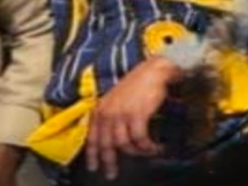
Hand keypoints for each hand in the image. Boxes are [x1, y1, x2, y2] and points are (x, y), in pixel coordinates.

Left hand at [85, 57, 181, 180]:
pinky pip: (140, 140)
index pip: (92, 136)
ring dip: (136, 152)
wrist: (152, 72)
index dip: (92, 154)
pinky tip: (155, 147)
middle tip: (111, 174)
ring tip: (147, 152)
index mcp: (100, 109)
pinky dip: (148, 147)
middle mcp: (107, 112)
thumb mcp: (116, 100)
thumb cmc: (137, 85)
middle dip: (109, 161)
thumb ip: (111, 116)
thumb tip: (113, 138)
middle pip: (105, 144)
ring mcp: (121, 114)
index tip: (93, 167)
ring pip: (124, 144)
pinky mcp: (136, 115)